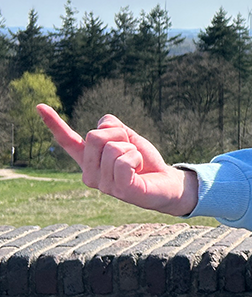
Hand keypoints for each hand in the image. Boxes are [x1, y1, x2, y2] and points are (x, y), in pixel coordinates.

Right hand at [38, 106, 197, 215]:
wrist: (167, 182)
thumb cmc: (144, 160)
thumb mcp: (127, 137)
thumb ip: (112, 127)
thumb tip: (101, 126)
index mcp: (88, 159)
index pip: (67, 140)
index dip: (53, 123)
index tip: (39, 105)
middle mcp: (89, 173)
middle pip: (95, 136)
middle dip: (120, 135)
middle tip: (131, 150)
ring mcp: (102, 185)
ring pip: (112, 148)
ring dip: (131, 148)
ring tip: (136, 163)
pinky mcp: (119, 190)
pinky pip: (124, 161)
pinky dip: (136, 158)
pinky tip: (139, 170)